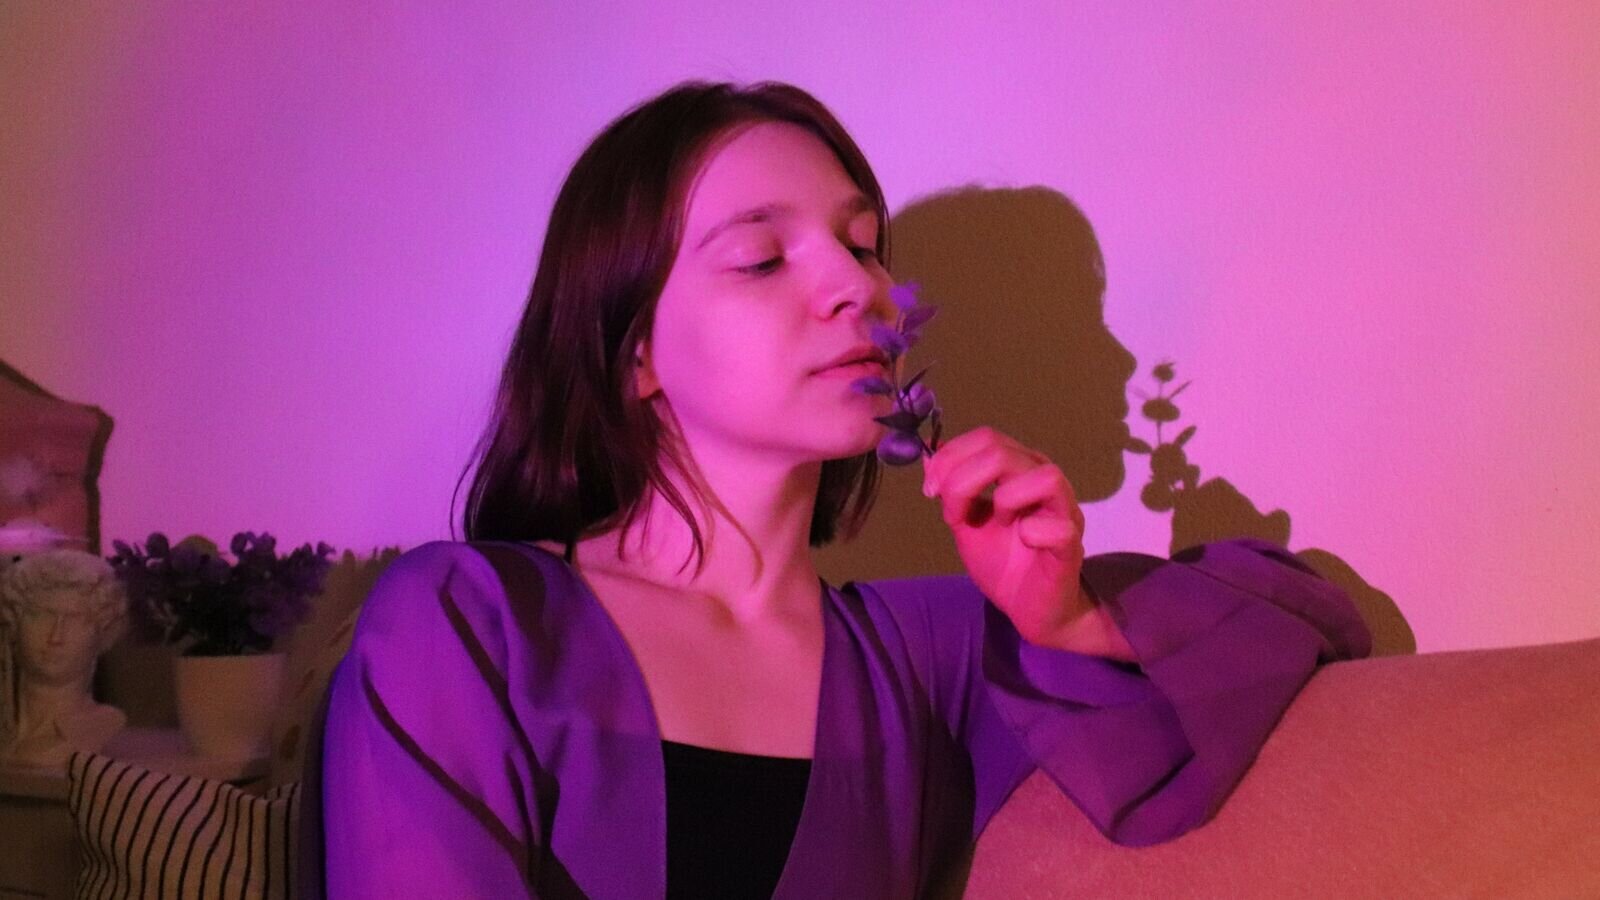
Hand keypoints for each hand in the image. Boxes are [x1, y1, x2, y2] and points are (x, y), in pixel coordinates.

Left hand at [921, 426, 1093, 645]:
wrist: (1029, 608)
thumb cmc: (1003, 563)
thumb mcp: (967, 523)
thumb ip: (951, 491)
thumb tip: (928, 457)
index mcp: (1019, 469)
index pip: (987, 438)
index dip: (951, 457)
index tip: (929, 489)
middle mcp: (1044, 479)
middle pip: (1002, 451)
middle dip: (962, 480)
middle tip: (951, 514)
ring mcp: (1063, 510)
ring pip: (1042, 476)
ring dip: (1005, 498)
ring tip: (997, 523)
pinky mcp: (1072, 543)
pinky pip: (1058, 526)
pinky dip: (1032, 533)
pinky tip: (1024, 543)